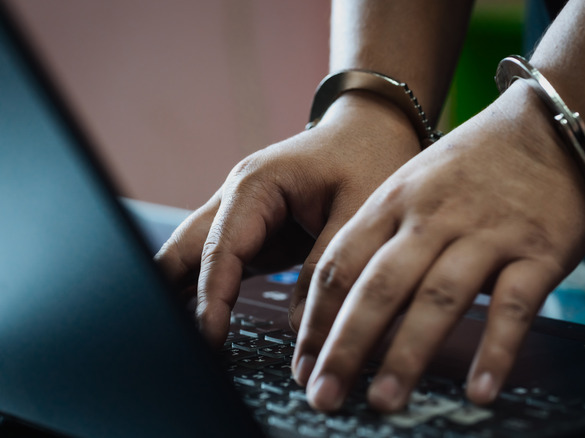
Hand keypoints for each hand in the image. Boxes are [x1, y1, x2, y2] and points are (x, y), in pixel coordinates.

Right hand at [154, 92, 420, 346]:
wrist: (372, 131)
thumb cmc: (367, 157)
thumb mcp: (358, 210)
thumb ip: (328, 268)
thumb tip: (305, 330)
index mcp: (256, 185)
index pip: (221, 250)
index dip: (211, 299)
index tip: (208, 340)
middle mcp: (237, 199)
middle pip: (184, 251)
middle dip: (173, 297)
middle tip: (175, 346)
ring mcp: (241, 217)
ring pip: (193, 260)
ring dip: (184, 298)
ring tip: (180, 346)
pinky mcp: (254, 235)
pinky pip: (220, 268)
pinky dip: (210, 295)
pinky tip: (203, 329)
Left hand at [292, 81, 584, 411]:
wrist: (551, 128)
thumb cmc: (474, 164)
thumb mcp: (413, 181)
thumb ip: (379, 234)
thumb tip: (336, 301)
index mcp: (395, 200)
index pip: (341, 263)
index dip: (316, 319)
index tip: (301, 363)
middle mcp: (434, 217)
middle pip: (380, 286)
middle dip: (346, 345)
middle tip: (324, 394)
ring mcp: (487, 233)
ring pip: (438, 298)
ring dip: (407, 354)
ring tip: (384, 400)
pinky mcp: (538, 251)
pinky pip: (513, 307)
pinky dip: (495, 350)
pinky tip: (479, 391)